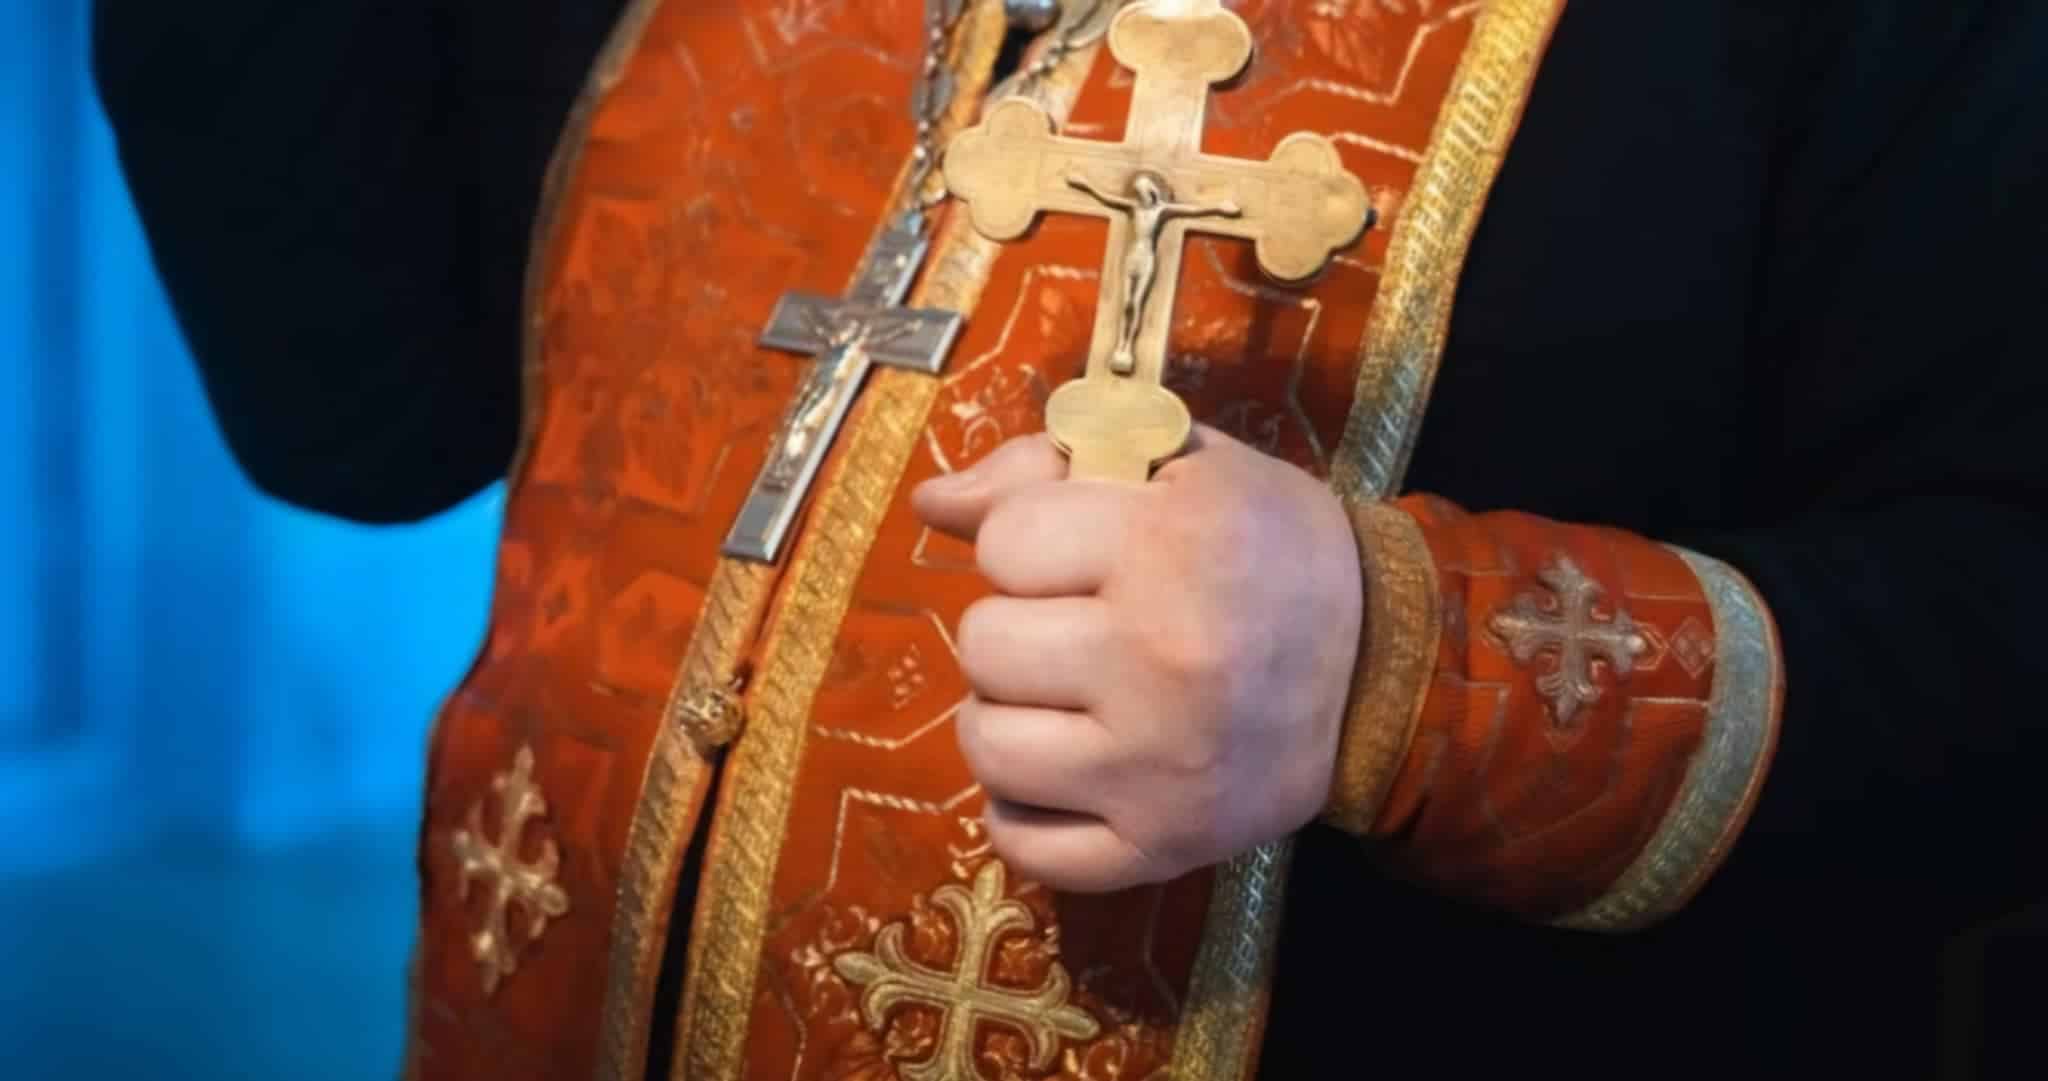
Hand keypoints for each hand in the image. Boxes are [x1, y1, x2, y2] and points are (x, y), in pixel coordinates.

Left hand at [911, 428, 1363, 893]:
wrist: (1382, 664)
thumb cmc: (1266, 547)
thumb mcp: (1177, 467)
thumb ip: (1044, 467)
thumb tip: (929, 505)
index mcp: (1169, 545)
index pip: (1003, 543)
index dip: (1030, 542)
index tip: (1082, 554)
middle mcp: (1162, 659)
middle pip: (983, 645)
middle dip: (1019, 627)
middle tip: (1077, 630)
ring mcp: (1158, 766)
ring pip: (987, 746)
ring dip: (1010, 717)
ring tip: (1067, 700)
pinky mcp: (1162, 846)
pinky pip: (1025, 844)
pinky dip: (1026, 812)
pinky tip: (1068, 772)